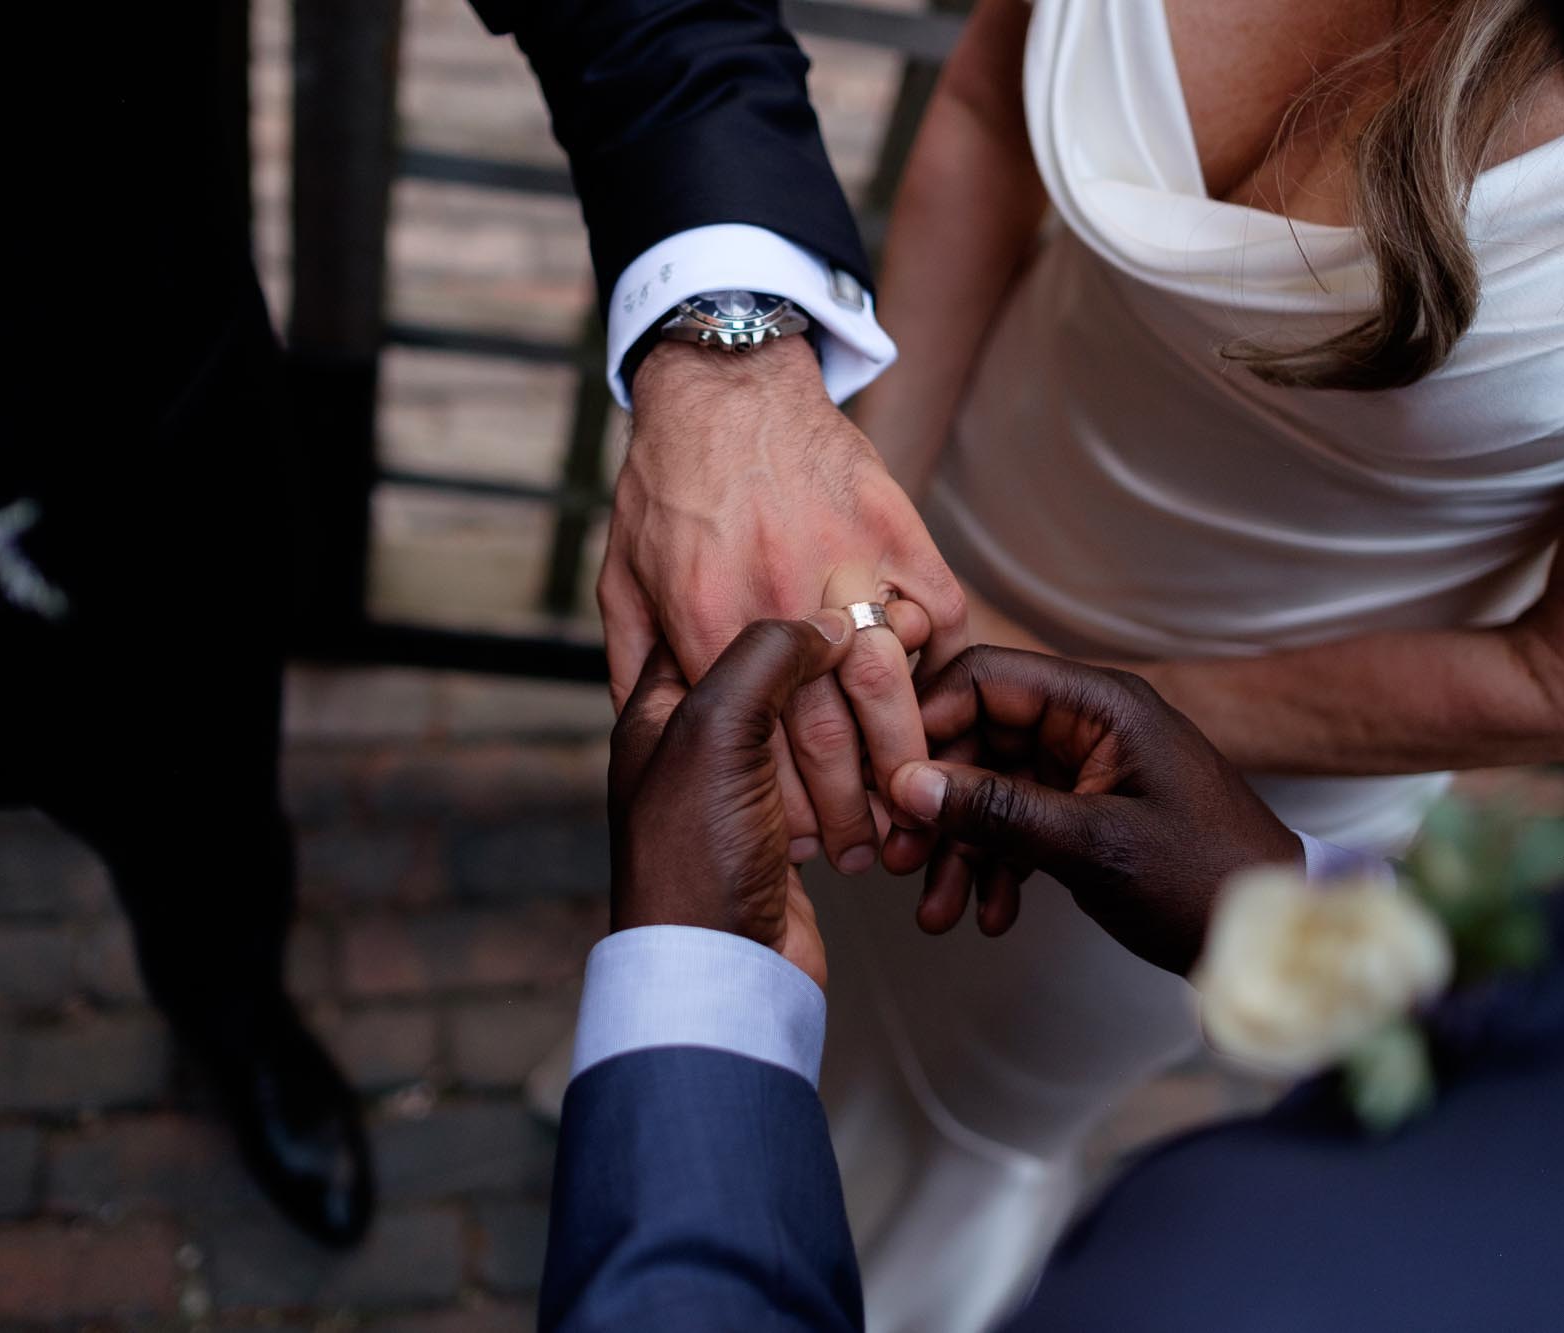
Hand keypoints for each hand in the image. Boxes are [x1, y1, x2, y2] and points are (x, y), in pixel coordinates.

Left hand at [601, 337, 968, 876]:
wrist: (722, 385)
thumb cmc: (665, 486)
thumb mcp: (621, 583)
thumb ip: (637, 666)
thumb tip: (650, 742)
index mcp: (704, 624)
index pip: (755, 744)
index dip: (788, 809)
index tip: (807, 847)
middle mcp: (776, 600)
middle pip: (828, 733)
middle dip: (853, 808)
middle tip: (868, 849)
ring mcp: (843, 563)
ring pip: (889, 688)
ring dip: (906, 756)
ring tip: (912, 800)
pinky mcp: (894, 530)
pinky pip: (938, 615)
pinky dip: (943, 665)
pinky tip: (937, 705)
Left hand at [610, 610, 912, 990]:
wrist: (722, 971)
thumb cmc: (693, 859)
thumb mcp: (715, 728)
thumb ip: (765, 656)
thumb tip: (822, 622)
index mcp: (659, 711)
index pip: (716, 628)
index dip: (777, 612)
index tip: (834, 598)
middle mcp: (695, 747)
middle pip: (775, 681)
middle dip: (830, 673)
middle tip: (885, 652)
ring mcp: (741, 793)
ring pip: (811, 733)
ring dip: (854, 733)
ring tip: (895, 714)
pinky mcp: (785, 835)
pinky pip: (832, 788)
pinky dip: (862, 783)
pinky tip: (888, 776)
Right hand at [881, 647, 1302, 973]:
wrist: (1273, 940)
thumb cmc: (1207, 879)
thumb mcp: (1094, 845)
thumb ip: (998, 811)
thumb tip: (909, 786)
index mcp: (1101, 705)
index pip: (987, 679)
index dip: (928, 724)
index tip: (888, 781)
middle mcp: (1090, 726)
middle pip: (980, 740)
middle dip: (937, 805)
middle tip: (898, 859)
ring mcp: (1088, 770)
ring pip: (993, 792)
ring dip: (960, 850)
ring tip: (937, 911)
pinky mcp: (1088, 812)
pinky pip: (1020, 826)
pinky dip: (997, 868)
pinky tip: (988, 914)